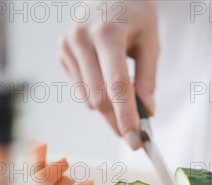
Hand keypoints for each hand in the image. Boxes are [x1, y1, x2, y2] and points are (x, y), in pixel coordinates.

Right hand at [59, 1, 158, 148]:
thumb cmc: (134, 16)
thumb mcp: (150, 42)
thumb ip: (148, 79)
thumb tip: (146, 111)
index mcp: (107, 33)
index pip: (117, 86)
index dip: (126, 117)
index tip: (135, 141)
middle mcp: (81, 39)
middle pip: (100, 98)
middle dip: (117, 121)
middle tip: (133, 136)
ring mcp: (68, 45)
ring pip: (89, 99)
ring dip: (108, 110)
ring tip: (123, 102)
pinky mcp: (62, 52)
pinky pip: (81, 90)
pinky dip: (96, 95)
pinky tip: (104, 79)